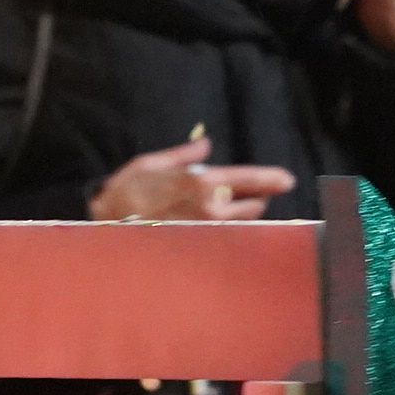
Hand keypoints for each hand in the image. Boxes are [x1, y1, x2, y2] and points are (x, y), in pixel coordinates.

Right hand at [88, 134, 297, 222]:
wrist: (106, 227)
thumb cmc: (127, 191)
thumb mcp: (151, 163)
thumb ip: (183, 155)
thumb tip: (205, 145)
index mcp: (203, 183)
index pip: (250, 180)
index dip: (272, 179)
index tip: (288, 180)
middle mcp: (211, 209)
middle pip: (254, 206)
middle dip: (252, 199)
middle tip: (238, 195)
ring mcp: (207, 233)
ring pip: (241, 224)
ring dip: (239, 217)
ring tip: (217, 213)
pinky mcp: (199, 249)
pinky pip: (225, 240)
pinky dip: (226, 232)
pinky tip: (209, 230)